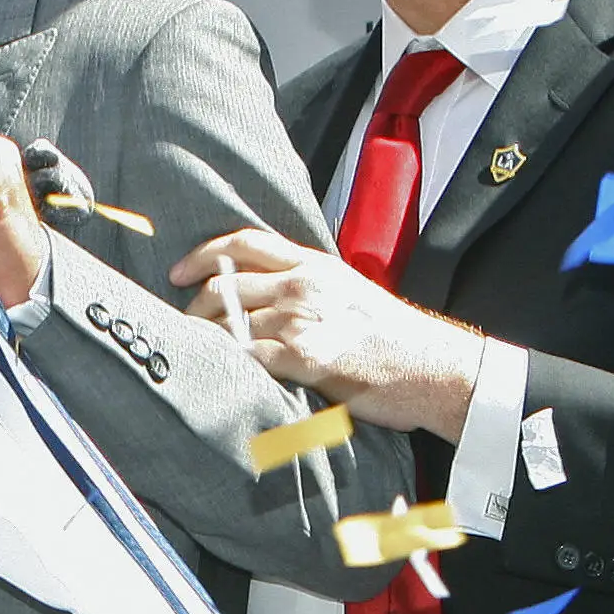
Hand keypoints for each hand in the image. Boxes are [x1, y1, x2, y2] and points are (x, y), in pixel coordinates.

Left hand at [172, 228, 484, 437]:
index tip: (177, 272)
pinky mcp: (307, 357)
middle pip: (226, 284)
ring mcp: (304, 320)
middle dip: (195, 306)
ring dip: (207, 338)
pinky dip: (227, 361)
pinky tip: (218, 369)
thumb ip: (308, 286)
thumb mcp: (349, 292)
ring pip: (231, 321)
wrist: (435, 367)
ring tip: (197, 352)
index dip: (203, 254)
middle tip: (184, 324)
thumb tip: (266, 293)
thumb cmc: (394, 337)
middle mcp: (304, 285)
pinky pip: (249, 354)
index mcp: (315, 264)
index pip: (244, 243)